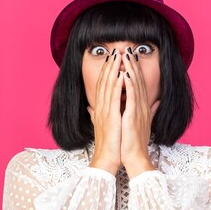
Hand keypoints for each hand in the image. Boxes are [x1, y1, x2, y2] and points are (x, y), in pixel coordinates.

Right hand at [86, 48, 123, 175]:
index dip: (107, 71)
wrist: (107, 159)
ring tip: (118, 55)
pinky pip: (113, 98)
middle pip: (104, 81)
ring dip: (113, 69)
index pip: (103, 85)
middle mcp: (100, 107)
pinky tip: (121, 74)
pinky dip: (117, 85)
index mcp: (100, 109)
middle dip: (109, 65)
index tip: (112, 58)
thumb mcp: (103, 126)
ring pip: (108, 86)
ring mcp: (104, 112)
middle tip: (115, 49)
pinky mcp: (110, 117)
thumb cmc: (109, 145)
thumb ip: (97, 116)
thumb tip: (90, 109)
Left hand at [120, 46, 160, 177]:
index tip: (130, 57)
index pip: (138, 84)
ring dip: (131, 69)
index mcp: (142, 107)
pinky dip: (129, 84)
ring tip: (126, 55)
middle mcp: (142, 106)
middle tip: (128, 49)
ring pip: (135, 85)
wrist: (134, 157)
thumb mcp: (143, 123)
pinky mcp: (134, 115)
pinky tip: (125, 74)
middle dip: (133, 64)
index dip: (135, 69)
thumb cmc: (135, 142)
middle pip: (138, 80)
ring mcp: (139, 110)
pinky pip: (131, 97)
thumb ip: (149, 111)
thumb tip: (156, 103)